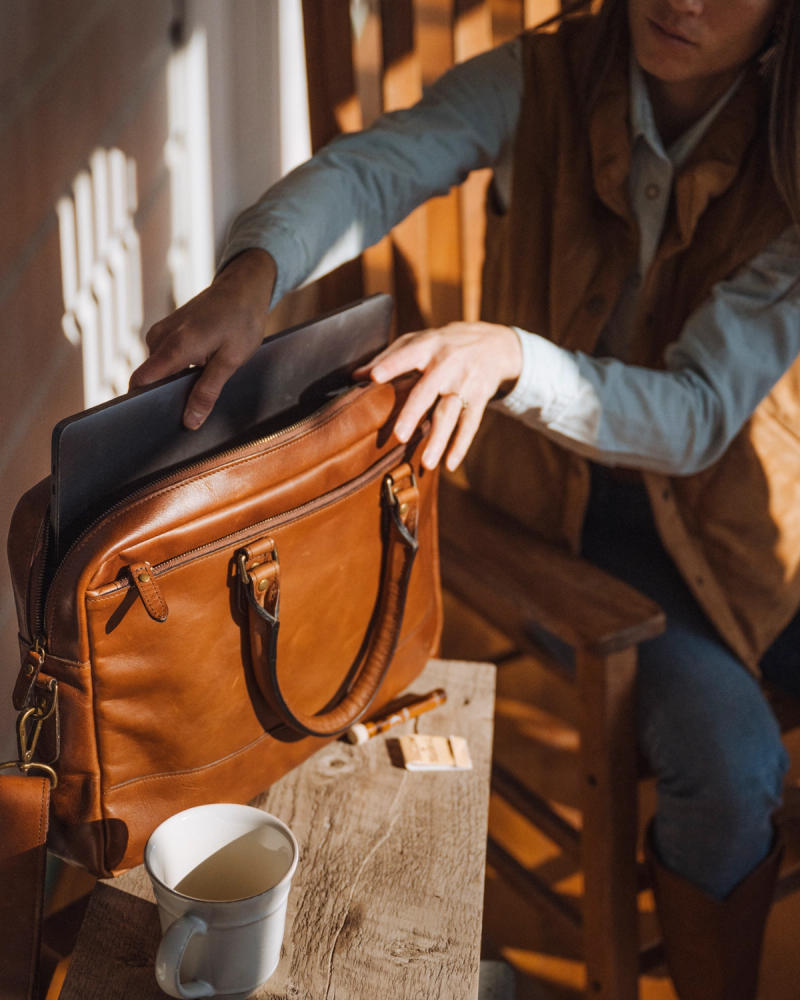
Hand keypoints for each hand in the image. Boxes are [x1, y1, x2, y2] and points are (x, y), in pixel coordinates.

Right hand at [129, 249, 276, 428]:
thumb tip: (190, 422)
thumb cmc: (241, 320)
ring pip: (158, 369)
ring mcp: (161, 331)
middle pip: (150, 378)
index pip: (140, 381)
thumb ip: (208, 392)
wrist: (243, 286)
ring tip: (202, 382)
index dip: (142, 403)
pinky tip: (200, 369)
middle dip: (166, 395)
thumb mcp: (231, 361)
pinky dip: (178, 368)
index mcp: (175, 346)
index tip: (154, 421)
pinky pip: (164, 357)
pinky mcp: (166, 330)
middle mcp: (160, 337)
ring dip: (175, 380)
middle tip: (193, 406)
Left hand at [353, 321, 521, 470]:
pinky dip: (460, 445)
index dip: (391, 365)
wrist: (493, 343)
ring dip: (439, 439)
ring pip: (450, 413)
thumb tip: (357, 375)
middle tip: (399, 436)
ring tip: (426, 462)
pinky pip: (470, 424)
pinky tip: (449, 464)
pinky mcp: (480, 398)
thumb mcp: (420, 341)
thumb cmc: (443, 345)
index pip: (407, 355)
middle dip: (414, 413)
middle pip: (428, 391)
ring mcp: (465, 383)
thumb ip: (389, 357)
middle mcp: (447, 364)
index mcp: (428, 346)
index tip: (374, 377)